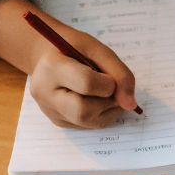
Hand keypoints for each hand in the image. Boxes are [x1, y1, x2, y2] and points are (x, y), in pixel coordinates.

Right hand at [0, 0, 137, 128]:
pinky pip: (88, 125)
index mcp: (51, 67)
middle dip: (107, 101)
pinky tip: (95, 98)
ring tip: (103, 91)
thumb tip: (130, 105)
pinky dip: (101, 113)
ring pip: (88, 121)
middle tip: (109, 87)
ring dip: (108, 108)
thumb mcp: (98, 49)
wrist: (51, 56)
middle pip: (83, 111)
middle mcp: (44, 93)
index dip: (109, 82)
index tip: (110, 76)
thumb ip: (119, 73)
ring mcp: (49, 110)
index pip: (86, 84)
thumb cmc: (75, 49)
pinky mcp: (58, 121)